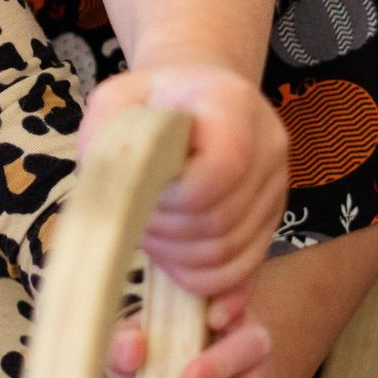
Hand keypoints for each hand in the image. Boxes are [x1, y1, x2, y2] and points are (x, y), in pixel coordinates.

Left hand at [78, 63, 287, 304]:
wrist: (198, 97)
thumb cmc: (155, 99)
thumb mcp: (120, 96)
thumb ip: (104, 131)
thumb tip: (102, 182)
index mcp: (234, 106)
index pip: (222, 169)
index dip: (177, 196)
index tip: (145, 191)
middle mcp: (267, 147)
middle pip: (221, 221)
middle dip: (168, 234)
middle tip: (136, 223)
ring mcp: (275, 187)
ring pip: (231, 253)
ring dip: (180, 259)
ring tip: (151, 238)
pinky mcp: (271, 219)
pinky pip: (245, 268)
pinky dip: (207, 281)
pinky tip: (176, 271)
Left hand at [110, 289, 278, 377]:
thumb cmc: (149, 357)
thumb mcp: (128, 347)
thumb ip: (122, 344)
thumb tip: (132, 348)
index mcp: (212, 308)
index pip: (231, 295)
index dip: (229, 302)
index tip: (212, 319)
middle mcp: (243, 335)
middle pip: (252, 343)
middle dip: (221, 363)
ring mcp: (256, 373)